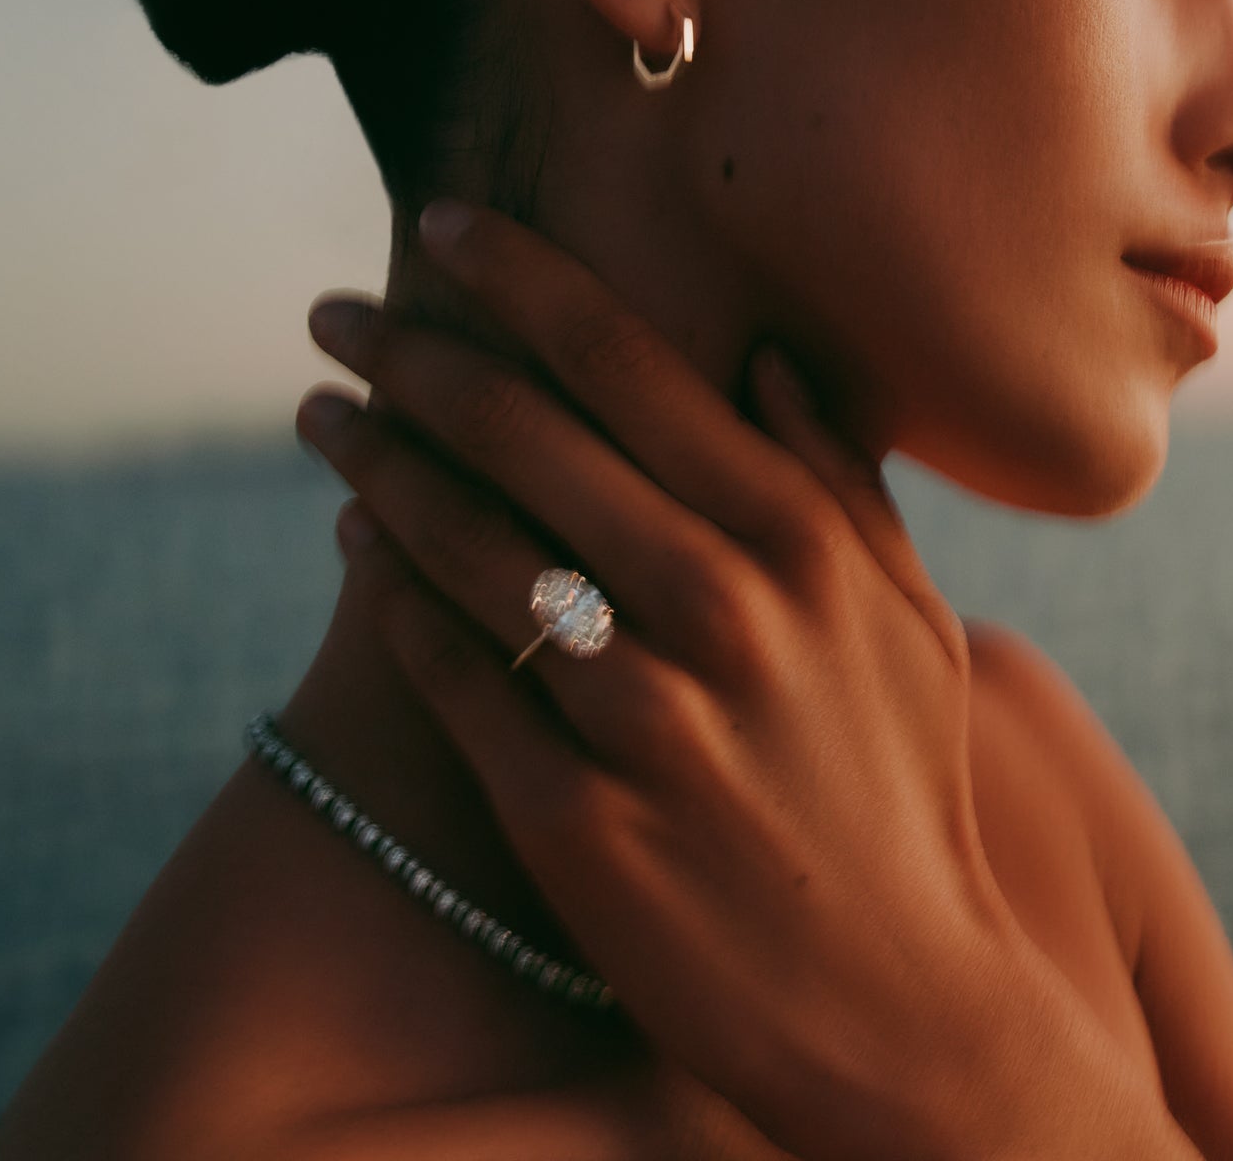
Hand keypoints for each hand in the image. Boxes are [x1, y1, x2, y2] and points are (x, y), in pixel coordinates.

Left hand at [295, 200, 1033, 1160]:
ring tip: (322, 417)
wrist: (901, 1010)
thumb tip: (765, 357)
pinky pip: (454, 673)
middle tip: (335, 312)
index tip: (443, 222)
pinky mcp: (575, 817)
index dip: (518, 277)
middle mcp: (717, 604)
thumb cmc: (898, 786)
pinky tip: (358, 542)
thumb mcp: (910, 619)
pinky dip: (395, 593)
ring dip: (375, 462)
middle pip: (522, 432)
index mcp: (796, 535)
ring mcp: (642, 713)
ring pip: (466, 543)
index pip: (624, 361)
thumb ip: (839, 479)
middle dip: (411, 353)